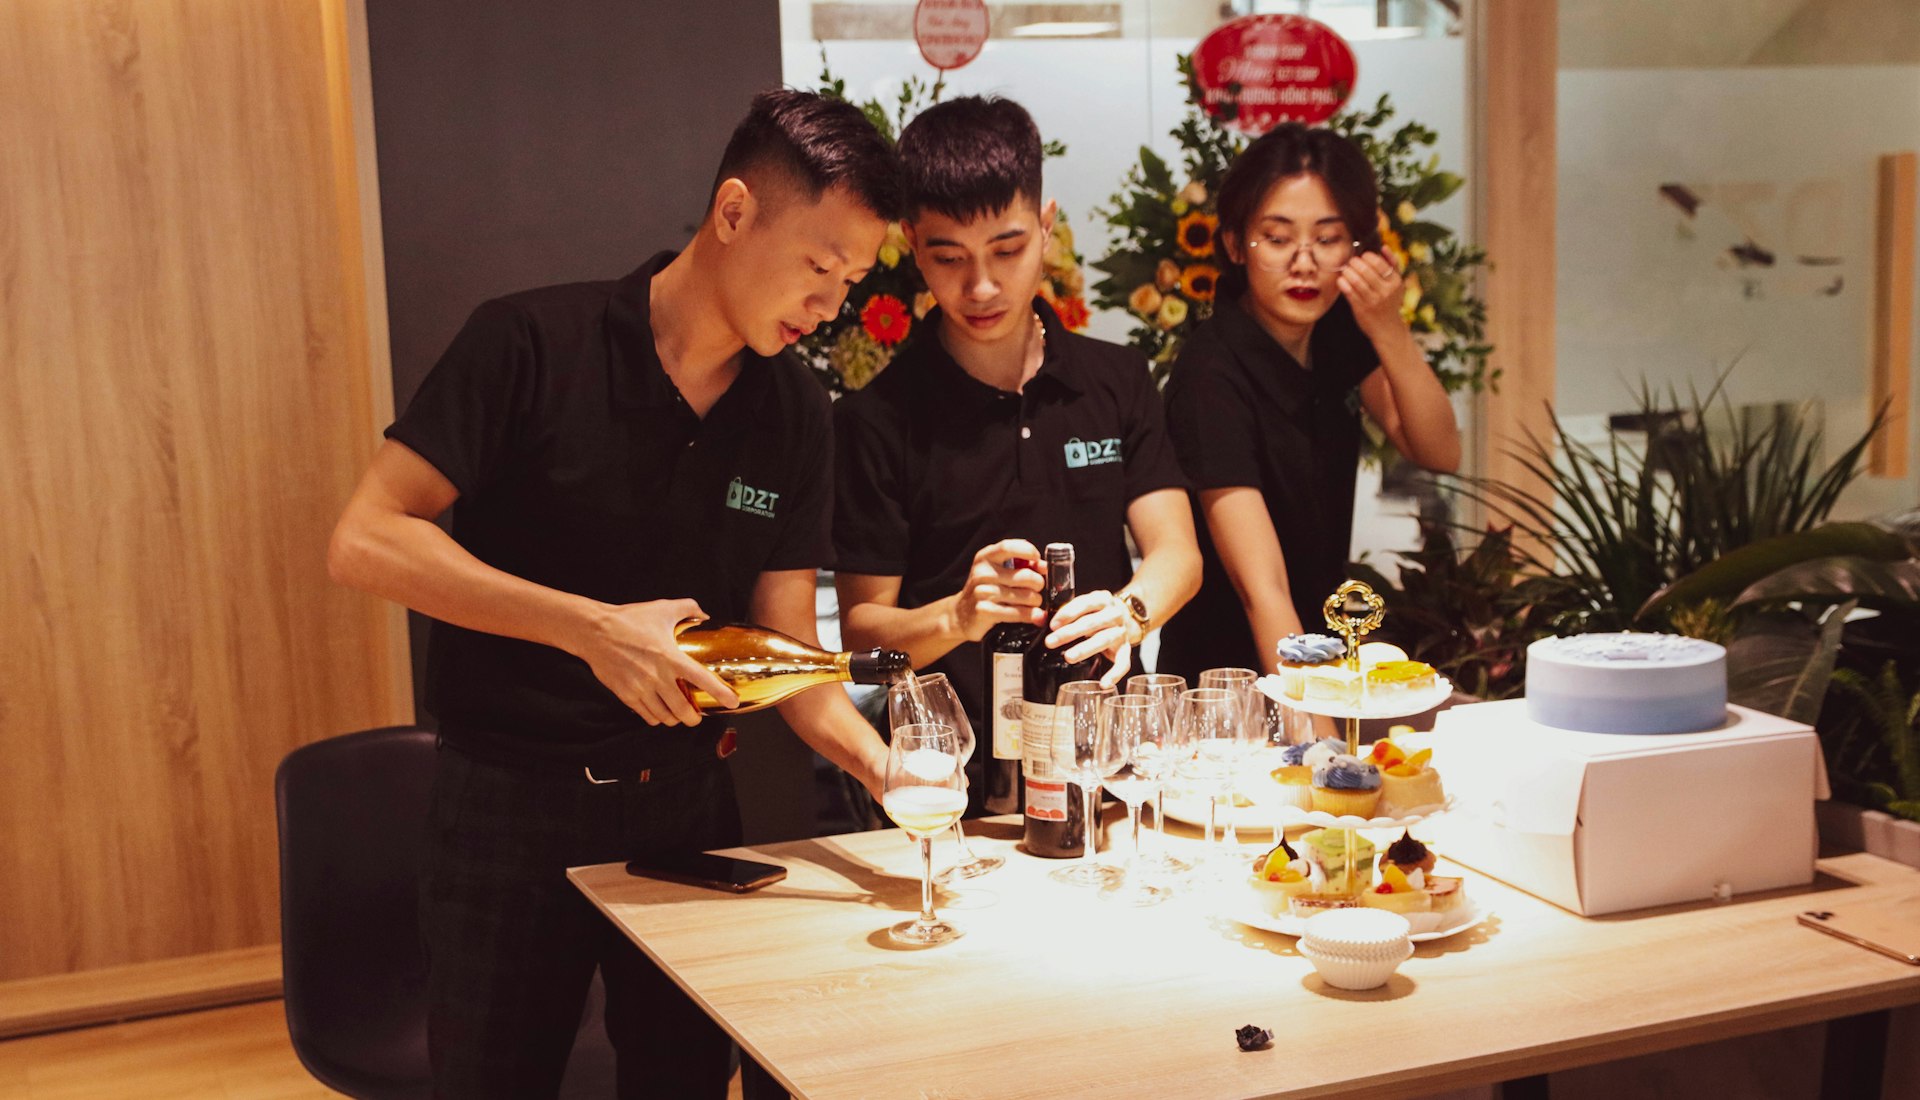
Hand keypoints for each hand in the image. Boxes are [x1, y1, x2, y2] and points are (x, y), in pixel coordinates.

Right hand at [577, 598, 737, 725]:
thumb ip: (688, 608)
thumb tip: (704, 614)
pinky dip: (657, 717)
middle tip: (697, 715)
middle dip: (694, 718)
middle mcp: (657, 677)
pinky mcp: (626, 695)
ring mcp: (641, 689)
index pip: (702, 679)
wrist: (594, 631)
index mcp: (671, 657)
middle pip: (683, 711)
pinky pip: (647, 715)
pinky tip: (660, 711)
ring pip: (665, 717)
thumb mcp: (662, 608)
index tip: (732, 702)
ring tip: (679, 715)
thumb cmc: (629, 619)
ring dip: (675, 719)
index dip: (720, 693)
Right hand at [951, 538, 1045, 640]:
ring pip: (1025, 596)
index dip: (1027, 551)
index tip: (1037, 559)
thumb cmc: (986, 590)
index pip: (1007, 548)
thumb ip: (1020, 565)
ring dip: (1036, 602)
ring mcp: (982, 592)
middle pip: (1025, 576)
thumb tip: (1045, 567)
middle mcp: (982, 573)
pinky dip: (1031, 615)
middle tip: (1038, 589)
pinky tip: (1035, 616)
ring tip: (1034, 603)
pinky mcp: (985, 611)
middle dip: (1039, 584)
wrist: (960, 614)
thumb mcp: (997, 571)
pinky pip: (1018, 613)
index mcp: (985, 558)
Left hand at [1044, 589, 1132, 686]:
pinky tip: (1104, 683)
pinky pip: (1123, 663)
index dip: (1068, 613)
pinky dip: (1115, 674)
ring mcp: (1121, 632)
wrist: (1126, 616)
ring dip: (1085, 649)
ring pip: (1104, 639)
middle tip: (1051, 642)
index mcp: (1102, 599)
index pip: (1085, 603)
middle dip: (1070, 633)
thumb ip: (1060, 613)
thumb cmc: (1096, 612)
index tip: (1052, 624)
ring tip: (1068, 657)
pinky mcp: (1126, 649)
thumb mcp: (1082, 607)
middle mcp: (1115, 614)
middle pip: (1092, 622)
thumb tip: (1038, 619)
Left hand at [1336, 250, 1406, 339]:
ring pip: (1356, 280)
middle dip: (1355, 262)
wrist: (1388, 328)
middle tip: (1351, 262)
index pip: (1379, 263)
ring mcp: (1373, 300)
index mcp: (1395, 282)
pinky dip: (1343, 283)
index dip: (1368, 257)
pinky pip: (1349, 292)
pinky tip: (1341, 280)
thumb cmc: (1390, 302)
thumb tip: (1384, 247)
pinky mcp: (1361, 308)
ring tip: (1346, 269)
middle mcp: (1385, 291)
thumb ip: (1393, 265)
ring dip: (1348, 271)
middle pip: (1366, 270)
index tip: (1362, 256)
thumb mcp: (1397, 284)